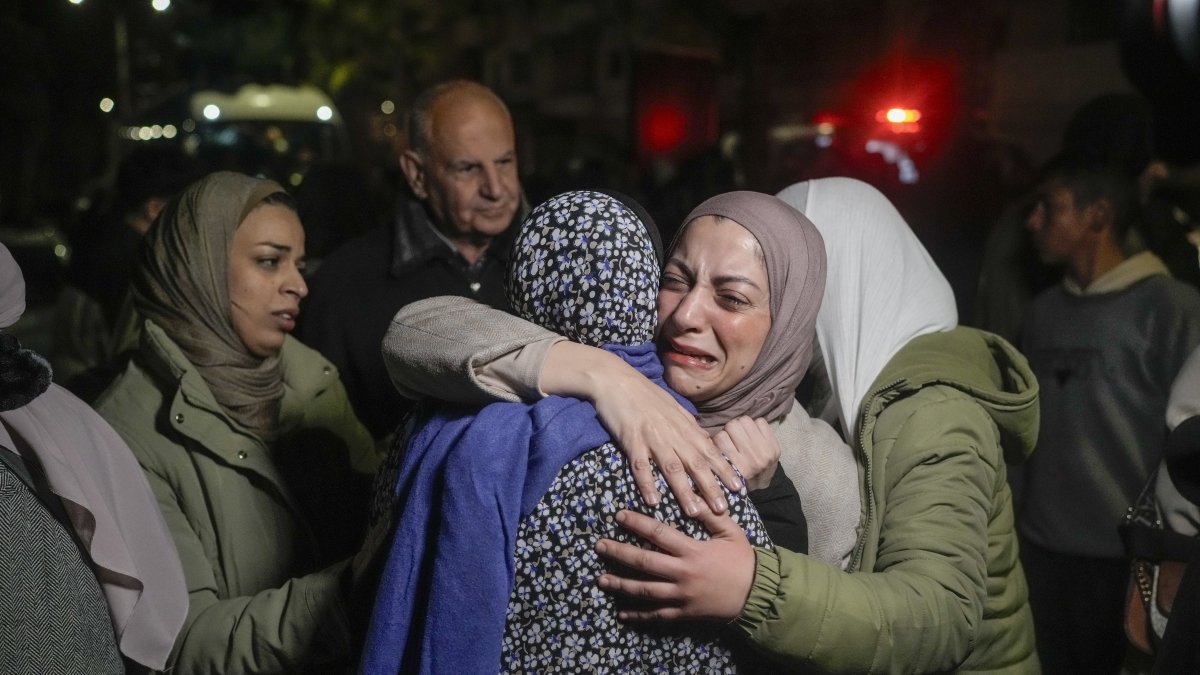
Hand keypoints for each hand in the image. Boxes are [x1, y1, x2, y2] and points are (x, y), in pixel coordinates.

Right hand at [542, 342, 741, 514]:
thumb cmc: (645, 394)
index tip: (739, 487)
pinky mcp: (632, 439)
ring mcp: (653, 437)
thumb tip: (706, 442)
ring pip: (672, 468)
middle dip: (711, 487)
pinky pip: (641, 465)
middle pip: (696, 463)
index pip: (710, 451)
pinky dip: (648, 483)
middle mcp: (673, 433)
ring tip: (695, 512)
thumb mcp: (674, 408)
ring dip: (684, 491)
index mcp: (685, 426)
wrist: (616, 379)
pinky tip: (653, 501)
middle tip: (723, 509)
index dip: (725, 470)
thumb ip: (689, 427)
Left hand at [595, 507, 755, 621]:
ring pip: (644, 591)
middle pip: (643, 562)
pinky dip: (638, 615)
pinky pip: (656, 615)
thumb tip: (690, 496)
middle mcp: (682, 573)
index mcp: (692, 551)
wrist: (757, 594)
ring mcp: (681, 596)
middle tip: (599, 546)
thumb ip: (709, 515)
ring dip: (620, 584)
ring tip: (601, 579)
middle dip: (618, 552)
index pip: (658, 534)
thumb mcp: (730, 531)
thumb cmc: (743, 560)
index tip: (618, 515)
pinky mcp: (683, 613)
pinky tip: (621, 613)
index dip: (636, 523)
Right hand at [714, 416, 779, 490]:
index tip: (721, 442)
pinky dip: (755, 426)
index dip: (719, 437)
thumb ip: (716, 456)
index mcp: (736, 467)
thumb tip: (705, 436)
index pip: (720, 437)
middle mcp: (752, 459)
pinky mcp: (775, 446)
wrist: (762, 487)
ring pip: (746, 420)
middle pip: (733, 425)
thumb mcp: (722, 473)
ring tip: (743, 434)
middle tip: (732, 437)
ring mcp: (766, 452)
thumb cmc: (737, 478)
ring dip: (742, 425)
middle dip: (730, 429)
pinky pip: (761, 422)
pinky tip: (754, 435)